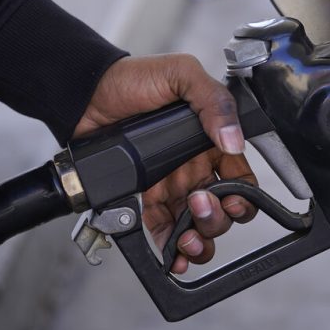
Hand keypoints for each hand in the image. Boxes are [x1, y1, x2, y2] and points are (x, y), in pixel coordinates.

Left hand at [74, 54, 257, 272]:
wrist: (85, 92)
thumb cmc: (134, 78)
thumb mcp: (183, 74)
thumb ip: (215, 103)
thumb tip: (233, 141)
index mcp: (212, 142)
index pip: (242, 180)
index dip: (244, 198)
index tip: (233, 201)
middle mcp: (195, 167)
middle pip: (222, 209)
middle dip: (217, 219)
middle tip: (198, 206)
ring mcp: (170, 185)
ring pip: (196, 226)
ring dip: (199, 241)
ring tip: (187, 239)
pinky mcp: (143, 199)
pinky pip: (162, 231)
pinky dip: (170, 249)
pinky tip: (172, 255)